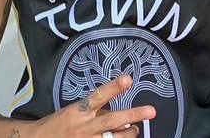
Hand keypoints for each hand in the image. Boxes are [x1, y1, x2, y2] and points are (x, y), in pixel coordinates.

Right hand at [31, 75, 155, 137]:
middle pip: (112, 120)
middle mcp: (84, 127)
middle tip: (151, 111)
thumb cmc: (58, 124)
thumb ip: (95, 110)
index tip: (128, 79)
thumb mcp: (74, 111)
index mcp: (79, 111)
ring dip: (129, 134)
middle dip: (133, 115)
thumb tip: (118, 112)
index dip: (114, 88)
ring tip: (136, 129)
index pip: (99, 96)